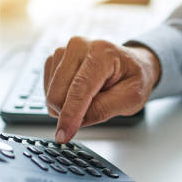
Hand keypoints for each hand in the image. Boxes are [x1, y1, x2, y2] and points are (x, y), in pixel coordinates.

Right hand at [43, 37, 160, 142]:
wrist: (131, 65)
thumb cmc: (133, 78)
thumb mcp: (131, 99)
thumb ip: (104, 109)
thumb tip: (76, 121)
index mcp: (101, 53)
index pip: (79, 89)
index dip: (70, 115)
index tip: (63, 135)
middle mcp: (78, 46)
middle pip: (58, 94)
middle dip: (71, 112)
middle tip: (95, 107)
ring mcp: (64, 51)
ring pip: (51, 94)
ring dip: (68, 106)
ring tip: (91, 96)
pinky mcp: (54, 60)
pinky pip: (48, 90)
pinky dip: (62, 99)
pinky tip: (78, 93)